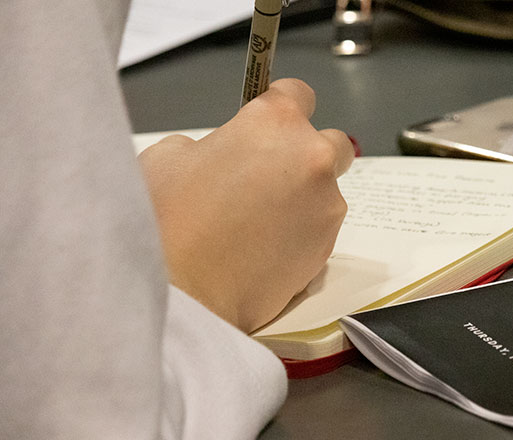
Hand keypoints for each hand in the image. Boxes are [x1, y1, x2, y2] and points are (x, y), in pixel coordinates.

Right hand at [138, 79, 353, 332]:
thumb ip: (211, 144)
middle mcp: (313, 157)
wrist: (184, 296)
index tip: (267, 127)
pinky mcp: (329, 249)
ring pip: (325, 193)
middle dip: (308, 155)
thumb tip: (225, 155)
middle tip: (269, 178)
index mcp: (275, 122)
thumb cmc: (166, 218)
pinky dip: (300, 236)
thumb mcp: (169, 156)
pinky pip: (318, 231)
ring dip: (302, 201)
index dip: (280, 108)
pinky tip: (263, 253)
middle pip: (332, 143)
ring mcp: (327, 205)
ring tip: (257, 227)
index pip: (298, 94)